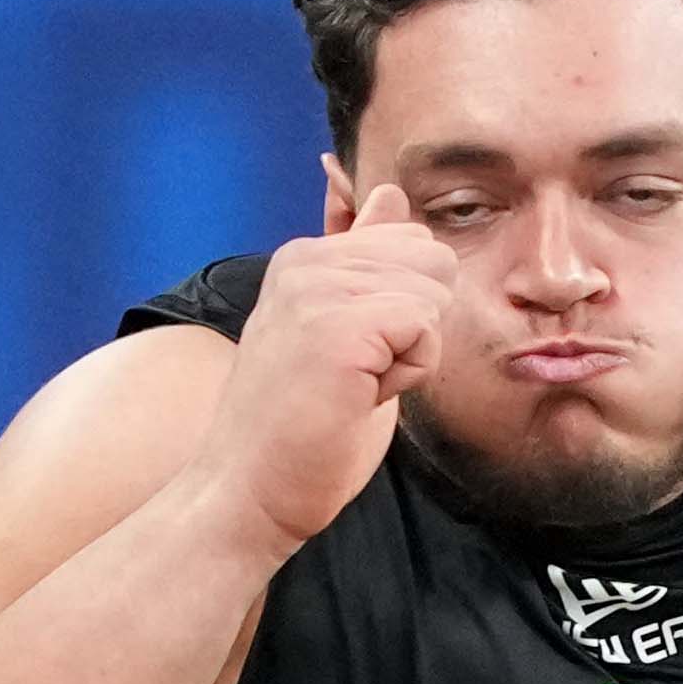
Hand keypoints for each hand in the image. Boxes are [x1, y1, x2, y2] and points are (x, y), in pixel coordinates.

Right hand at [200, 193, 444, 558]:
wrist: (249, 492)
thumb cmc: (297, 428)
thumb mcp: (337, 327)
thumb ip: (364, 261)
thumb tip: (389, 192)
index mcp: (305, 257)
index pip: (410, 240)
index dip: (404, 308)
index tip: (352, 353)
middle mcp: (307, 261)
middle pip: (433, 261)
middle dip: (415, 325)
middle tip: (356, 373)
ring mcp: (319, 291)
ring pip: (433, 295)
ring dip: (411, 353)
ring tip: (353, 386)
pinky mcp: (339, 328)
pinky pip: (426, 328)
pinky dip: (409, 373)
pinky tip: (360, 396)